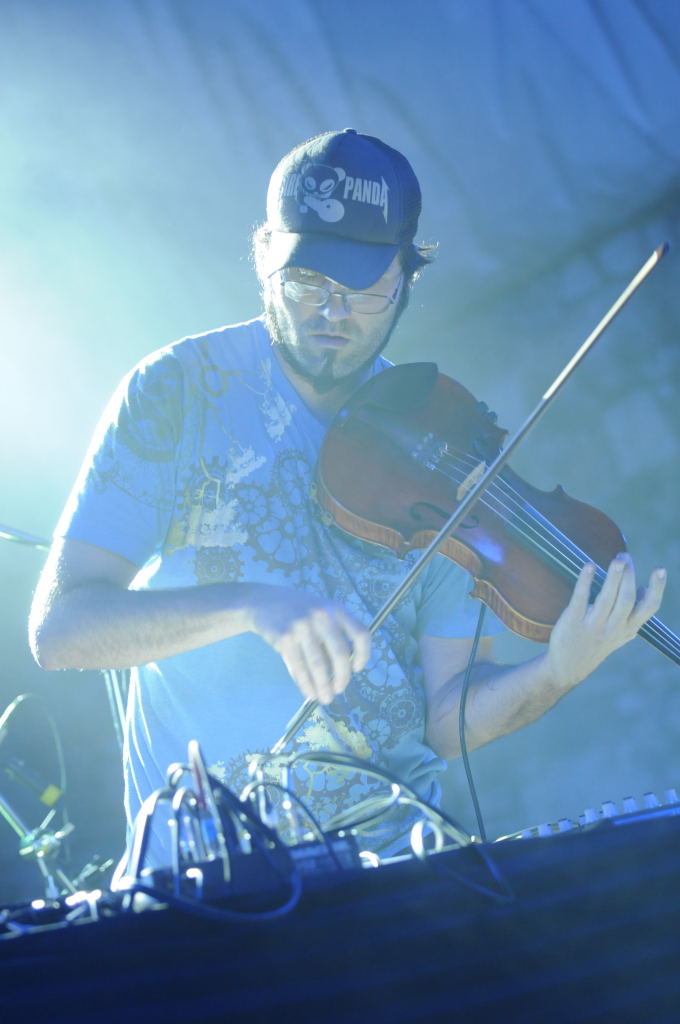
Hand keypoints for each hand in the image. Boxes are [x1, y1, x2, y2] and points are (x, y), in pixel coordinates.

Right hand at [248, 588, 370, 704]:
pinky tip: (309, 692)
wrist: (263, 602)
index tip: (357, 669)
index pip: (360, 633)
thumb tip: (343, 671)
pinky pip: (299, 667)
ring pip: (318, 664)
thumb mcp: (320, 613)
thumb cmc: (298, 612)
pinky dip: (305, 683)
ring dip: (323, 686)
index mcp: (336, 608)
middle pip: (340, 653)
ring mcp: (302, 625)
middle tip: (339, 690)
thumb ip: (333, 635)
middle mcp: (322, 615)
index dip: (363, 654)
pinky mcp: (285, 637)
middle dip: (341, 677)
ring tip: (325, 698)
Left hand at [547, 553, 666, 690]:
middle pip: (627, 599)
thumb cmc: (597, 644)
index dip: (656, 588)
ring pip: (607, 599)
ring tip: (618, 559)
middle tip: (625, 555)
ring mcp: (593, 625)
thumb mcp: (621, 634)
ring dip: (613, 577)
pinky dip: (586, 581)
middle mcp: (614, 628)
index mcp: (629, 628)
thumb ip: (634, 614)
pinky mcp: (573, 621)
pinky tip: (588, 566)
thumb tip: (645, 589)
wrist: (569, 667)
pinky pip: (580, 599)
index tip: (660, 569)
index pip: (648, 608)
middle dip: (628, 576)